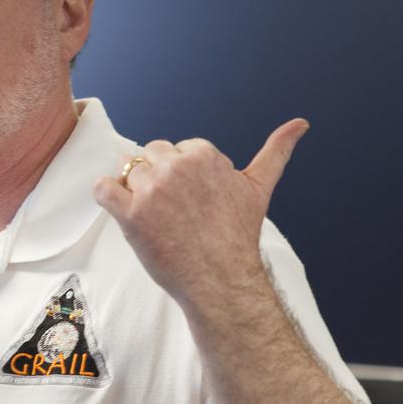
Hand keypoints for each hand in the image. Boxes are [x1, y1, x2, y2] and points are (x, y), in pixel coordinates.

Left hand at [92, 119, 309, 308]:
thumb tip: (301, 123)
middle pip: (149, 154)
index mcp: (204, 155)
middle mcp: (176, 167)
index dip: (181, 175)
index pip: (176, 149)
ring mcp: (152, 190)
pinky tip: (124, 210)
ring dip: (134, 191)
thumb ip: (276, 151)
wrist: (221, 280)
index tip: (193, 199)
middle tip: (173, 210)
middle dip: (156, 177)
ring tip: (156, 217)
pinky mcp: (130, 214)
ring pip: (127, 170)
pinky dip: (107, 196)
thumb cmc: (238, 236)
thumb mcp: (258, 187)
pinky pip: (102, 189)